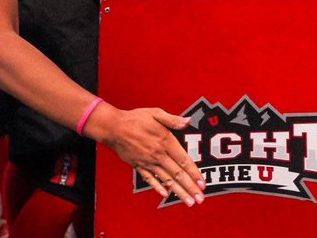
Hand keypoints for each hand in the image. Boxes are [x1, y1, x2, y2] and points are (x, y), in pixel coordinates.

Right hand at [86, 104, 204, 206]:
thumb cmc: (135, 119)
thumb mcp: (156, 114)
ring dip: (178, 192)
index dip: (194, 173)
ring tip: (188, 201)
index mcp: (165, 142)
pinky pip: (150, 179)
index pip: (184, 161)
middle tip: (200, 199)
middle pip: (177, 174)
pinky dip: (158, 187)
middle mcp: (158, 155)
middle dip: (190, 188)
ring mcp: (148, 162)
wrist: (113, 128)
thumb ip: (173, 120)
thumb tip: (188, 121)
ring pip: (166, 179)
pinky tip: (165, 194)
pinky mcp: (138, 165)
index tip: (203, 183)